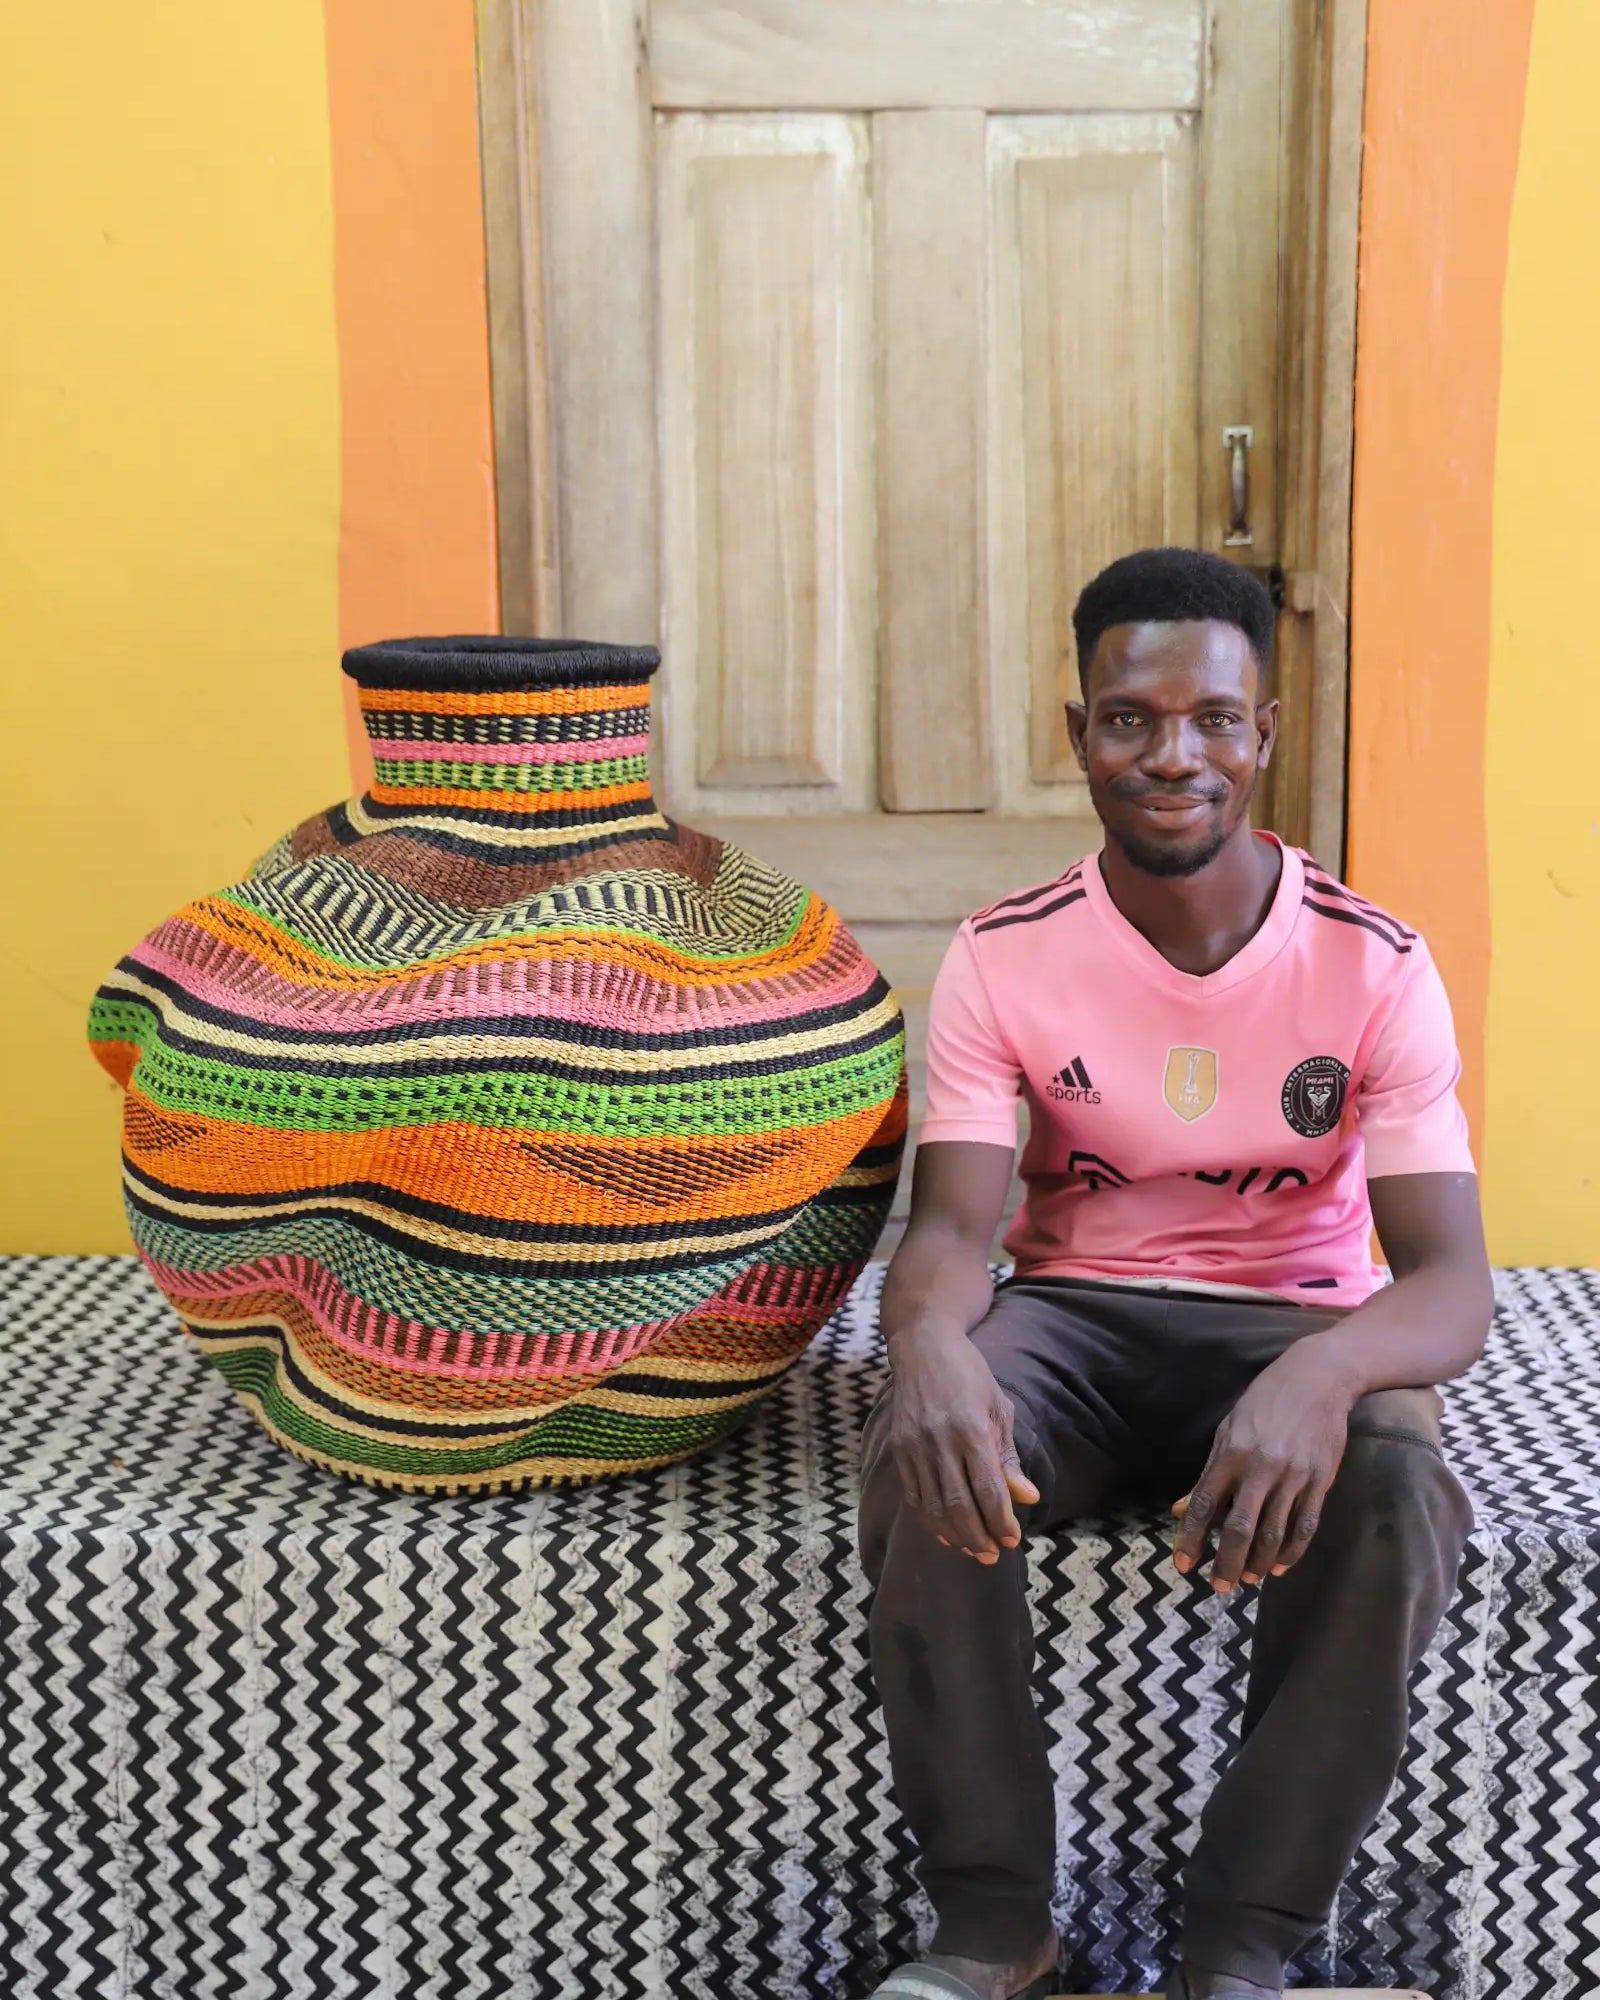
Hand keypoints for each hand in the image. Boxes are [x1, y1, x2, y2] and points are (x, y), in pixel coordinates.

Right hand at [885, 1329, 1038, 1562]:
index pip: (988, 1489)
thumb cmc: (969, 1374)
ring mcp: (915, 1446)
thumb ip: (1008, 1456)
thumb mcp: (998, 1407)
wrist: (922, 1346)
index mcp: (971, 1428)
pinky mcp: (899, 1448)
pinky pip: (913, 1496)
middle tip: (994, 1555)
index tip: (1013, 1539)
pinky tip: (945, 1533)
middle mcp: (940, 1440)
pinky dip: (929, 1520)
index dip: (1001, 1520)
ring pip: (934, 1506)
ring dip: (955, 1535)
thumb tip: (1027, 1496)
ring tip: (974, 1550)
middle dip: (979, 1537)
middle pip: (959, 1504)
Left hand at [1171, 1339, 1356, 1592]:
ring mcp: (1294, 1477)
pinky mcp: (1320, 1481)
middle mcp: (1261, 1468)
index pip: (1204, 1504)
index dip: (1191, 1539)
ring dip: (1259, 1563)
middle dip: (1227, 1563)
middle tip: (1219, 1587)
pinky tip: (1279, 1566)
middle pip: (1240, 1528)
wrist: (1318, 1379)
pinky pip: (1305, 1526)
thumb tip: (1181, 1510)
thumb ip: (1208, 1473)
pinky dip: (1291, 1551)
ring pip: (1274, 1533)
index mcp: (1231, 1453)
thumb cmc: (1264, 1403)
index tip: (1183, 1565)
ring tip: (1248, 1580)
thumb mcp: (1227, 1430)